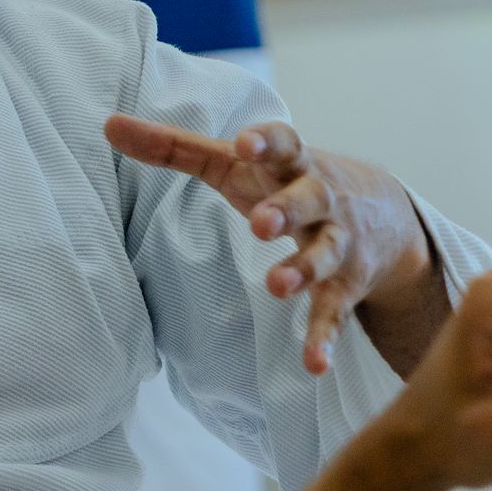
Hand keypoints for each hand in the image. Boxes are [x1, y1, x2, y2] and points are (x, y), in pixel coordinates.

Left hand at [104, 112, 441, 374]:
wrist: (384, 215)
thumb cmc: (285, 181)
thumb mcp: (237, 163)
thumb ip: (176, 148)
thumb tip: (108, 125)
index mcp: (292, 164)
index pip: (285, 143)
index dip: (266, 140)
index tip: (245, 142)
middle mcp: (321, 199)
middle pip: (310, 198)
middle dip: (287, 209)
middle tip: (260, 224)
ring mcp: (336, 244)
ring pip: (324, 255)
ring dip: (303, 270)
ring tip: (277, 285)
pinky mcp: (344, 287)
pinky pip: (334, 314)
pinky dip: (324, 338)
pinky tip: (313, 365)